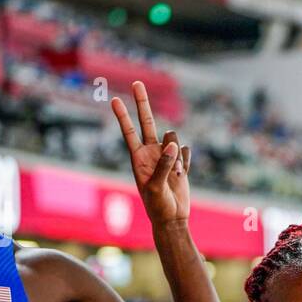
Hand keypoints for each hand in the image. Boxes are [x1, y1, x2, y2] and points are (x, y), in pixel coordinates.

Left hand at [112, 81, 189, 227]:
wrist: (173, 219)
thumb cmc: (158, 206)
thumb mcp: (156, 188)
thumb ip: (164, 165)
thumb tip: (173, 143)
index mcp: (139, 158)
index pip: (129, 132)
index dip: (123, 116)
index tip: (115, 100)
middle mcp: (151, 153)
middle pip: (146, 122)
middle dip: (142, 102)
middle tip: (137, 82)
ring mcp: (165, 156)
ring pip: (173, 137)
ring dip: (176, 153)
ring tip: (176, 173)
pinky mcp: (179, 162)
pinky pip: (185, 151)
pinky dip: (186, 162)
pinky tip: (182, 175)